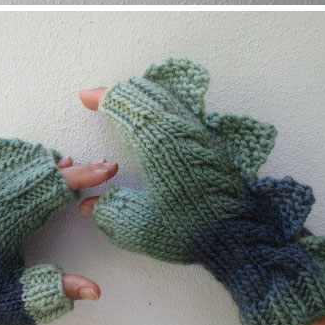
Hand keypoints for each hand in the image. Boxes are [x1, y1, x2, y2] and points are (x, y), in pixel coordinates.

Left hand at [0, 139, 118, 324]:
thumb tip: (95, 290)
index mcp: (5, 226)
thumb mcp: (16, 304)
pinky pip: (10, 179)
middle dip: (75, 171)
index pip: (50, 193)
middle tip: (103, 164)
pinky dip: (31, 172)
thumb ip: (53, 293)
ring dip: (52, 170)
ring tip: (75, 163)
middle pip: (39, 178)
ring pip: (23, 174)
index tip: (106, 170)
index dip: (81, 180)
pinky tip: (42, 169)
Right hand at [76, 59, 324, 324]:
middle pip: (142, 92)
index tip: (84, 98)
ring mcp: (195, 128)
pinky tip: (154, 117)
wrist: (240, 233)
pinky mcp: (208, 138)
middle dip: (117, 92)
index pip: (122, 103)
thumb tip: (89, 204)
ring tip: (124, 104)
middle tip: (100, 99)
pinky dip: (157, 103)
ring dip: (139, 95)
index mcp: (154, 139)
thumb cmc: (187, 227)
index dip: (100, 97)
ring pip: (162, 95)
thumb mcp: (136, 226)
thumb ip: (107, 211)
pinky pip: (177, 106)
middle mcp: (175, 125)